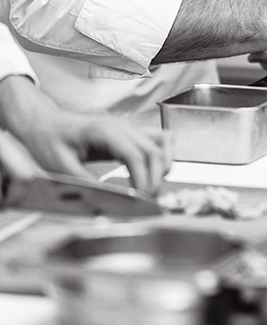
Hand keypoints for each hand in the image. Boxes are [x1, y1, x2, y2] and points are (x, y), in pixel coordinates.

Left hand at [0, 76, 170, 193]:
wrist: (45, 124)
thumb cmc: (50, 140)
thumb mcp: (60, 165)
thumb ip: (85, 181)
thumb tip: (108, 199)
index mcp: (104, 131)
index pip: (135, 154)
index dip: (143, 179)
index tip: (141, 199)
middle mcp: (121, 126)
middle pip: (153, 150)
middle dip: (156, 178)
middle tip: (148, 201)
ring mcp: (128, 127)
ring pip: (160, 143)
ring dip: (164, 166)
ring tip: (154, 188)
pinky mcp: (129, 134)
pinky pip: (156, 139)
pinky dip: (163, 155)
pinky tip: (157, 171)